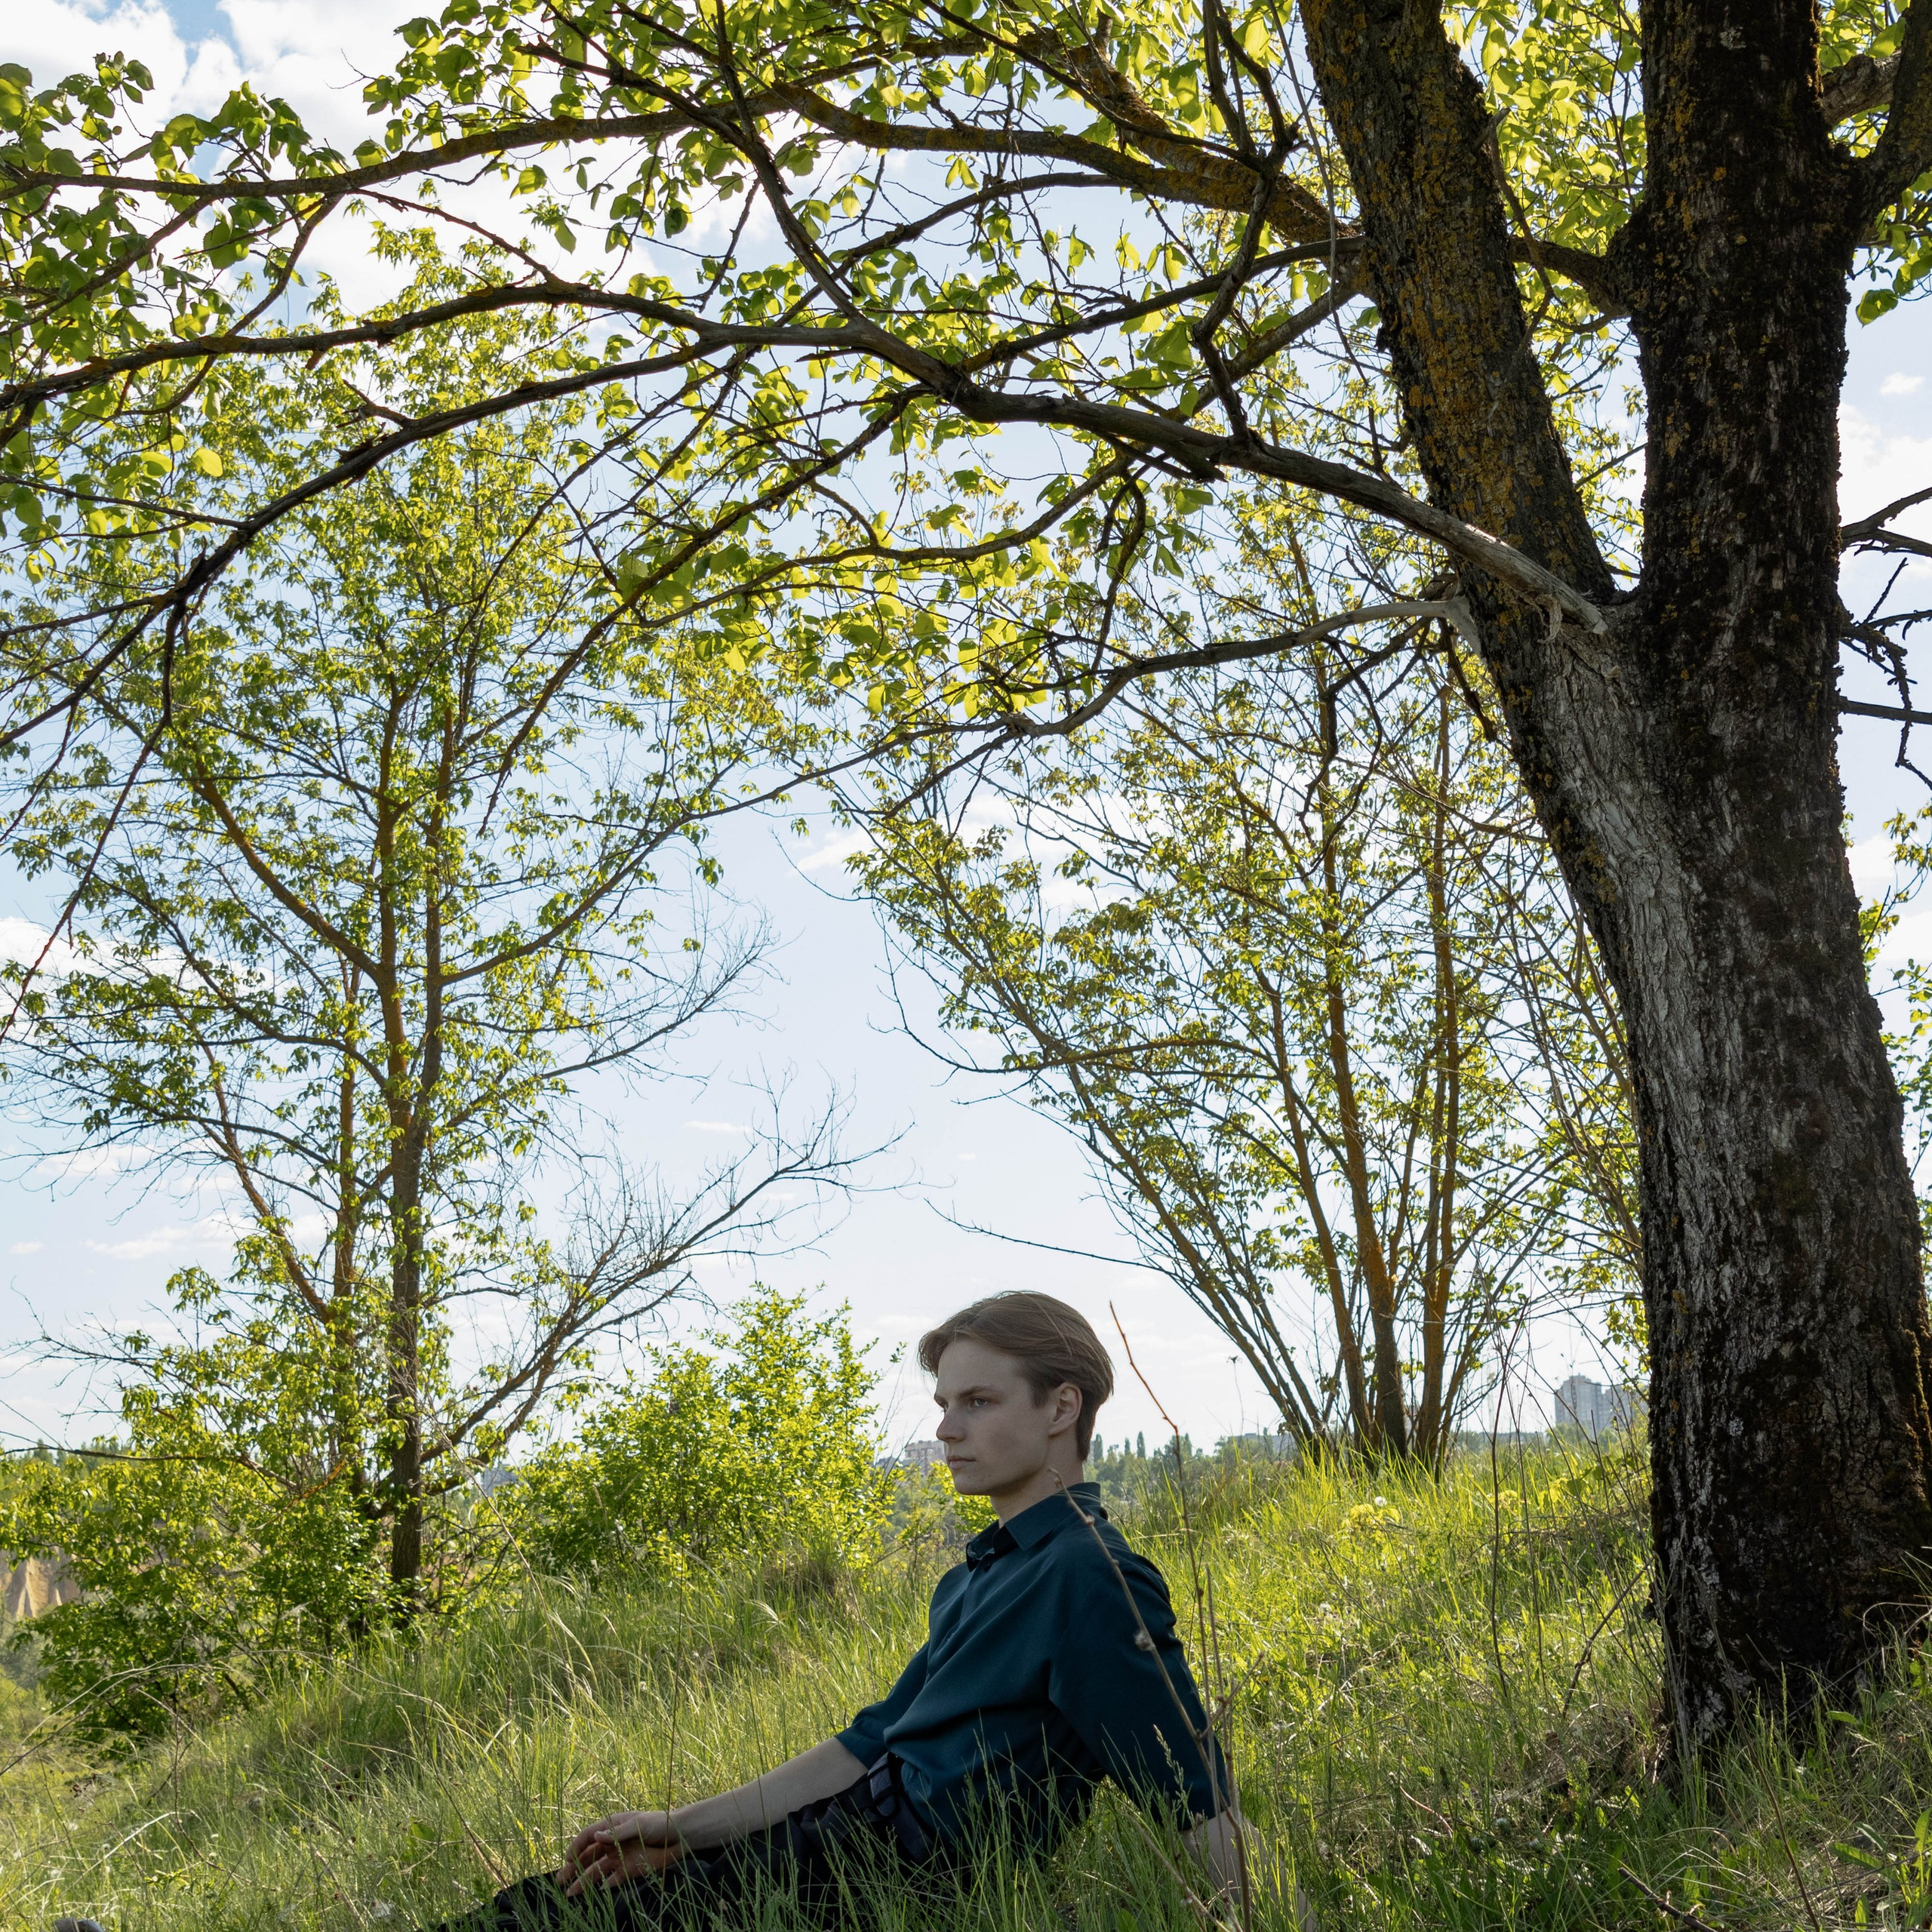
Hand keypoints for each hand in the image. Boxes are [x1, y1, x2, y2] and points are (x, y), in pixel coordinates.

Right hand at [557, 1810, 685, 1894]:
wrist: (681, 1836)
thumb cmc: (660, 1823)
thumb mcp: (638, 1824)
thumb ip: (617, 1832)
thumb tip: (596, 1837)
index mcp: (613, 1826)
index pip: (589, 1836)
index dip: (576, 1847)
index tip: (567, 1859)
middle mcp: (613, 1842)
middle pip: (588, 1856)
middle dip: (573, 1867)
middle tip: (559, 1880)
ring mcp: (620, 1857)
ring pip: (597, 1870)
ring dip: (584, 1881)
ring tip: (570, 1893)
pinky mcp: (630, 1870)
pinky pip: (613, 1880)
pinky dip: (605, 1886)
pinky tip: (597, 1893)